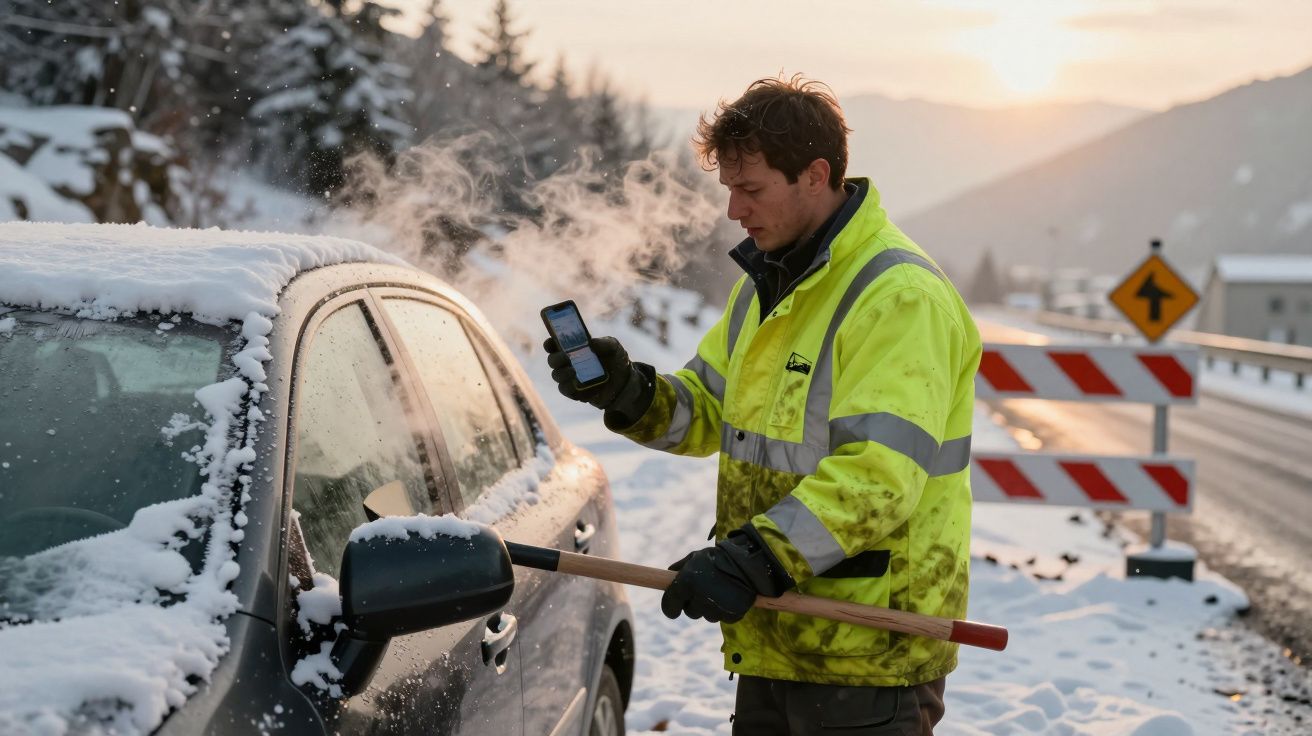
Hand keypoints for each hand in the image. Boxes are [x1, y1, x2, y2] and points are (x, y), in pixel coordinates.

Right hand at [543, 336, 635, 409]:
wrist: (625, 382)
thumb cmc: (616, 360)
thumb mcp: (614, 348)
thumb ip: (604, 343)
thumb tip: (590, 343)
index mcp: (573, 348)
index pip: (554, 345)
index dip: (550, 344)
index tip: (551, 343)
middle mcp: (569, 362)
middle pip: (552, 360)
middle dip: (556, 359)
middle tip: (566, 357)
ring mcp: (570, 378)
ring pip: (556, 376)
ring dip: (562, 373)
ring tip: (574, 371)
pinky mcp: (575, 391)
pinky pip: (565, 390)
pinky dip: (568, 387)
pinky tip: (576, 383)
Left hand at [661, 526, 793, 623]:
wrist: (749, 562)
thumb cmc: (719, 558)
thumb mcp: (696, 557)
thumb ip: (680, 567)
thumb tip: (669, 573)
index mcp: (686, 583)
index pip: (669, 605)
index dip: (670, 607)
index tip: (674, 608)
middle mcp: (698, 597)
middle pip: (690, 612)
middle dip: (694, 604)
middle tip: (704, 590)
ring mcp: (715, 608)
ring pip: (707, 615)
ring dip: (711, 607)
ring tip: (721, 590)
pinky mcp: (731, 615)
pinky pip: (723, 617)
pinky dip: (726, 610)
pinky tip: (731, 596)